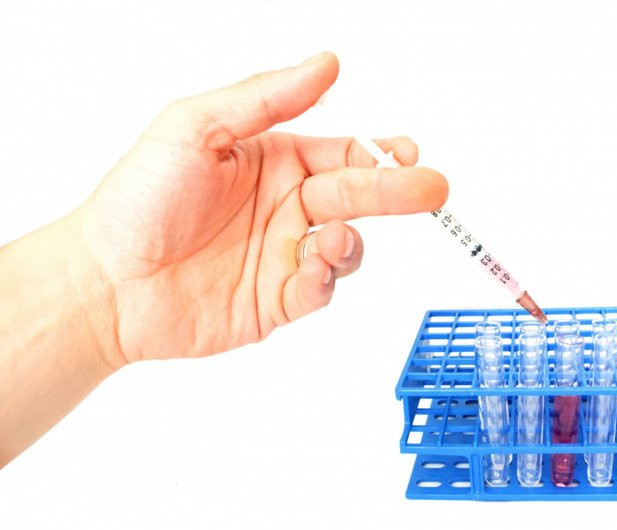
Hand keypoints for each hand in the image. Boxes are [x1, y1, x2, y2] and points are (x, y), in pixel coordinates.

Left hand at [73, 52, 447, 362]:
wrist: (104, 281)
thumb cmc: (137, 198)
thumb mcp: (197, 127)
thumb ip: (266, 97)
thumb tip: (326, 63)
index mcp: (274, 162)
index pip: (345, 153)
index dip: (382, 153)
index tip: (406, 153)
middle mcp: (285, 207)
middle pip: (359, 197)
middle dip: (399, 193)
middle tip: (433, 190)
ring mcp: (284, 255)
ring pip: (348, 248)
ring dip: (352, 240)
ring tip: (332, 236)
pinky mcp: (277, 301)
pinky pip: (321, 290)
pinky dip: (327, 279)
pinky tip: (311, 265)